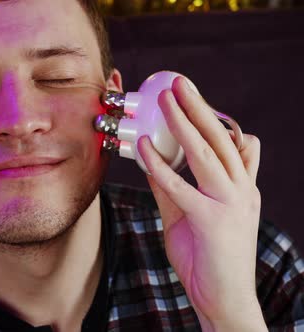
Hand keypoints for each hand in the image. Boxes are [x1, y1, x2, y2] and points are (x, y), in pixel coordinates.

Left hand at [137, 77, 265, 330]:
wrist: (224, 300)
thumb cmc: (208, 257)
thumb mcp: (190, 216)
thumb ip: (175, 188)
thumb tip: (154, 163)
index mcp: (240, 187)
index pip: (229, 142)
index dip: (210, 116)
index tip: (190, 95)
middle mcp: (241, 190)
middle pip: (220, 138)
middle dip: (198, 107)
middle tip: (179, 82)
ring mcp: (230, 204)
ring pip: (206, 153)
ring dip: (184, 122)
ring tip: (166, 99)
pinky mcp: (212, 221)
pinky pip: (181, 187)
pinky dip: (160, 166)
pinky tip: (144, 149)